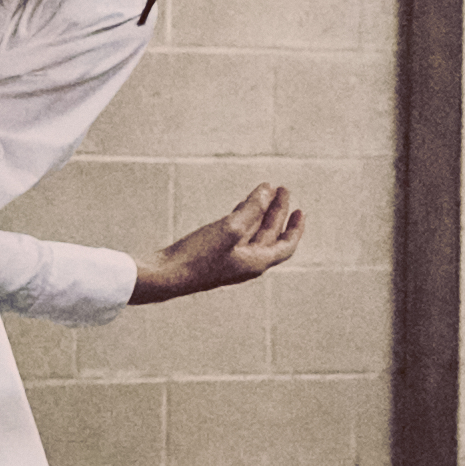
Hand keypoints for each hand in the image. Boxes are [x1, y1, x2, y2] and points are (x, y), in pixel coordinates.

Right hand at [131, 183, 304, 303]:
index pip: (286, 246)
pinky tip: (241, 204)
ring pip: (252, 233)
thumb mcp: (229, 228)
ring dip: (260, 212)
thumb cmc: (198, 256)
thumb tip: (268, 190)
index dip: (295, 228)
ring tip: (266, 191)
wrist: (164, 276)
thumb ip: (252, 209)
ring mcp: (229, 259)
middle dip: (277, 212)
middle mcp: (246, 263)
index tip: (301, 210)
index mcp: (255, 263)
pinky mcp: (213, 253)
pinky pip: (236, 233)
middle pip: (270, 235)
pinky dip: (243, 217)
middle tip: (282, 189)